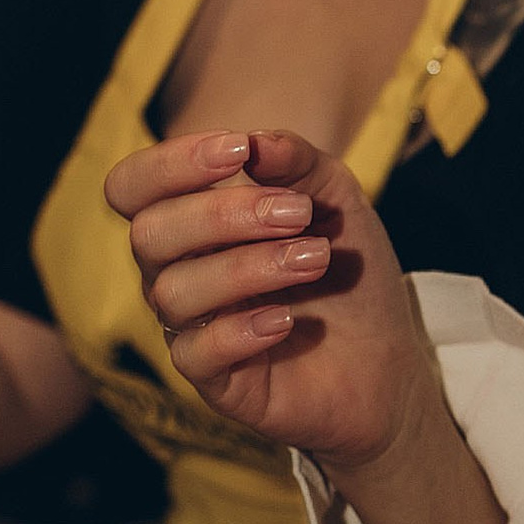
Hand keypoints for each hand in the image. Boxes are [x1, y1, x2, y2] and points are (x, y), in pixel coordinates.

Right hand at [103, 125, 428, 478]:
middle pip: (149, 235)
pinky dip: (240, 330)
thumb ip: (298, 163)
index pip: (133, 188)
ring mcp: (193, 329)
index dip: (168, 163)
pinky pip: (194, 355)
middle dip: (223, 214)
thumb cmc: (347, 271)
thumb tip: (257, 141)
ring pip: (173, 292)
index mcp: (190, 224)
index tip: (238, 150)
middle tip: (298, 213)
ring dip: (248, 267)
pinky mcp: (218, 382)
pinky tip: (287, 320)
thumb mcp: (336, 201)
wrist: (390, 358)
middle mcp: (177, 274)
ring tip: (315, 260)